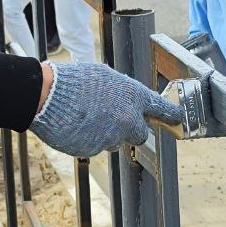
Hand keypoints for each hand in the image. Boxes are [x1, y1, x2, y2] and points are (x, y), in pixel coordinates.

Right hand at [31, 62, 182, 157]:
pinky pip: (97, 146)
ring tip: (86, 116)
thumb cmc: (75, 81)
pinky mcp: (95, 150)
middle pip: (141, 134)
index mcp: (134, 96)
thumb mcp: (106, 76)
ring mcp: (111, 137)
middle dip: (131, 129)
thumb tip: (130, 102)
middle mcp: (128, 119)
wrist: (46, 96)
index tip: (179, 119)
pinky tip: (77, 125)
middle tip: (113, 118)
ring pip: (115, 140)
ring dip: (106, 132)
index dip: (171, 115)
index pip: (162, 109)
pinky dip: (90, 138)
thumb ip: (124, 92)